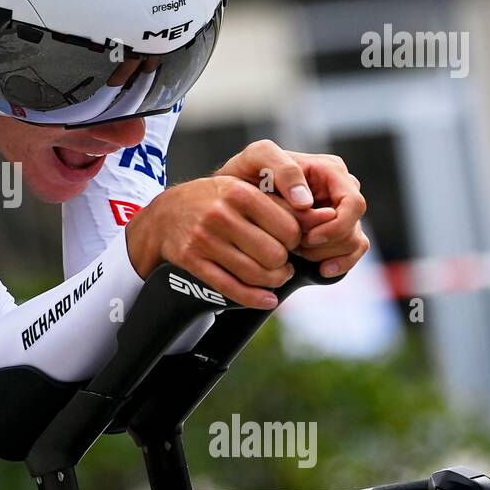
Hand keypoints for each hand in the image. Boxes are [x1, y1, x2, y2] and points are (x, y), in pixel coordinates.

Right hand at [126, 175, 302, 308]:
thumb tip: (323, 219)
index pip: (288, 227)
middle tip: (283, 262)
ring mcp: (204, 239)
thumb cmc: (215, 201)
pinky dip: (254, 298)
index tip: (291, 242)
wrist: (165, 215)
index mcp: (239, 192)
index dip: (296, 240)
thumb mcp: (244, 190)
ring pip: (255, 274)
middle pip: (274, 254)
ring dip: (272, 281)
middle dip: (284, 263)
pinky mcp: (192, 260)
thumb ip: (281, 203)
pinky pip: (231, 287)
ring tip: (275, 276)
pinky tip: (266, 299)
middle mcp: (220, 214)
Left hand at [215, 140, 369, 277]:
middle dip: (324, 242)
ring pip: (353, 242)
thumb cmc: (246, 174)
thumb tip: (306, 202)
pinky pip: (353, 252)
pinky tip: (322, 270)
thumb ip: (284, 170)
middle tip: (294, 246)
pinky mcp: (337, 232)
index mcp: (330, 170)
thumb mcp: (258, 159)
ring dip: (324, 253)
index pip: (352, 204)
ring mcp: (341, 212)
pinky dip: (340, 264)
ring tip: (296, 252)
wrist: (234, 198)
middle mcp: (341, 190)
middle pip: (353, 227)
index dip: (334, 226)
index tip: (304, 238)